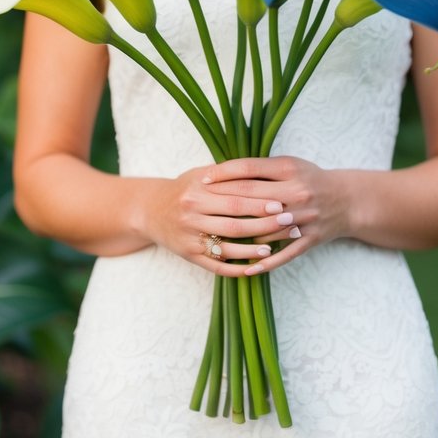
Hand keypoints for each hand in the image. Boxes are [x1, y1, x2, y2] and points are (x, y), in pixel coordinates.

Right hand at [145, 161, 307, 273]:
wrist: (149, 210)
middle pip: (235, 222)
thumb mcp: (199, 174)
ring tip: (274, 247)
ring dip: (253, 249)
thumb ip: (227, 173)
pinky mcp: (189, 256)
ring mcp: (190, 238)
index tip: (282, 203)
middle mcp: (191, 215)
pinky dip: (237, 268)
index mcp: (197, 193)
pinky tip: (255, 267)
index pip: (235, 198)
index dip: (260, 201)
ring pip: (227, 247)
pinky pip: (216, 266)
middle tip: (288, 222)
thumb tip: (263, 169)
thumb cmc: (183, 189)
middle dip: (264, 223)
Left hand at [200, 155, 349, 274]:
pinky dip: (264, 263)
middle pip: (253, 198)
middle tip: (199, 206)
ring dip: (239, 236)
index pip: (250, 170)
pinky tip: (245, 269)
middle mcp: (297, 192)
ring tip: (214, 239)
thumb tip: (224, 171)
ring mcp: (304, 217)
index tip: (203, 178)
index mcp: (290, 169)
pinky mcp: (310, 239)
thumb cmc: (310, 179)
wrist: (347, 200)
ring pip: (264, 229)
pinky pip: (284, 254)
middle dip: (223, 202)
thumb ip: (262, 169)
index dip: (224, 173)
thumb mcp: (290, 165)